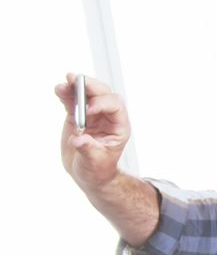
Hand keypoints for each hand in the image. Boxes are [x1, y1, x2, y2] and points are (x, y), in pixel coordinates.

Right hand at [54, 73, 130, 190]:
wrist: (88, 174)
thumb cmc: (97, 170)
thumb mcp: (94, 162)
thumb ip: (87, 149)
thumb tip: (78, 140)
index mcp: (119, 127)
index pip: (116, 107)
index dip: (103, 104)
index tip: (88, 109)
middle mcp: (108, 117)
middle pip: (103, 94)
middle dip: (90, 87)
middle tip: (75, 81)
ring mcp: (93, 115)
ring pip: (87, 94)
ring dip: (76, 87)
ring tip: (64, 84)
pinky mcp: (78, 116)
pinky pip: (73, 101)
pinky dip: (66, 94)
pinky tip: (59, 90)